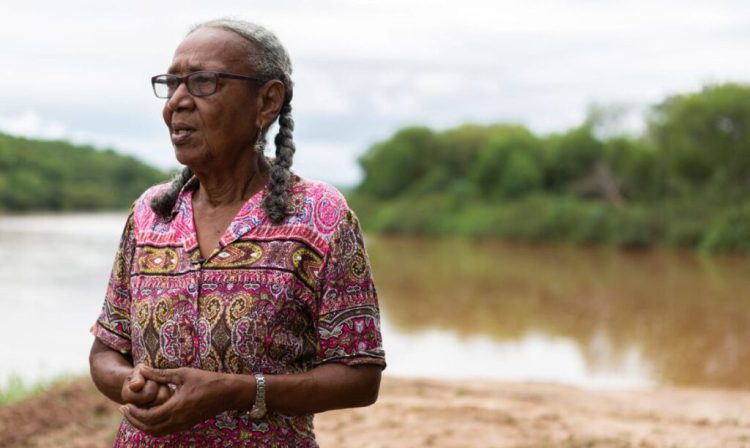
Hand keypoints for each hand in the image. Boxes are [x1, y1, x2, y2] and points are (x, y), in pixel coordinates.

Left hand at [120, 366, 242, 436]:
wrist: (228, 393)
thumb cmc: (207, 380)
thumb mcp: (183, 373)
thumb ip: (160, 374)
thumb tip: (141, 369)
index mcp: (176, 408)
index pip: (147, 417)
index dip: (133, 413)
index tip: (126, 404)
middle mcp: (178, 420)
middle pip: (149, 429)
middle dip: (134, 421)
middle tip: (125, 409)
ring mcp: (183, 425)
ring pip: (157, 432)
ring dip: (143, 425)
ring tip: (135, 413)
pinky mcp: (187, 424)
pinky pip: (165, 430)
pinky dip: (154, 425)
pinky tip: (151, 413)